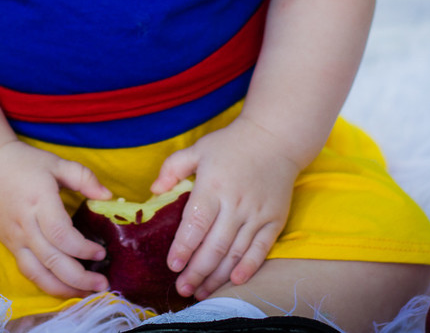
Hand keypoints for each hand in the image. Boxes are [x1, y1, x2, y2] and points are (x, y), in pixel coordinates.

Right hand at [0, 140, 113, 297]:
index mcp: (39, 201)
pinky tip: (64, 288)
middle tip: (103, 284)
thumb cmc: (22, 163)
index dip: (82, 248)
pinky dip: (47, 284)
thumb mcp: (55, 163)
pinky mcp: (10, 246)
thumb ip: (83, 177)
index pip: (61, 234)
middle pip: (52, 260)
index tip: (101, 252)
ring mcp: (16, 238)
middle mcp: (26, 225)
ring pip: (39, 273)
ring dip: (64, 289)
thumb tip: (108, 196)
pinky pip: (28, 271)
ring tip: (87, 293)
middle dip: (79, 277)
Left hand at [149, 117, 302, 299]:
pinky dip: (248, 267)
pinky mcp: (274, 220)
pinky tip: (234, 281)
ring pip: (235, 253)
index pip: (195, 224)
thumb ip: (173, 168)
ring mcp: (257, 214)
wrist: (276, 138)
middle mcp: (235, 203)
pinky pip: (260, 249)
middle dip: (196, 271)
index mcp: (213, 186)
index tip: (172, 266)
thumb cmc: (232, 144)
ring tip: (201, 292)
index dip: (183, 248)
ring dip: (217, 276)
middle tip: (182, 289)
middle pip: (214, 246)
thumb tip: (153, 191)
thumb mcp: (199, 148)